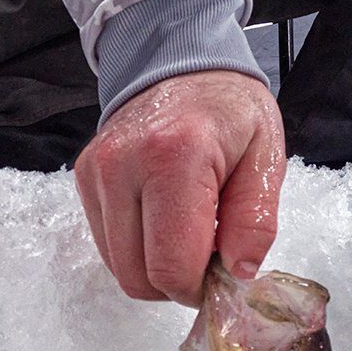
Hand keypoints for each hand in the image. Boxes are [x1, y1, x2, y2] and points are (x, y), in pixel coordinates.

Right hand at [75, 70, 285, 306]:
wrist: (178, 62)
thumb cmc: (229, 110)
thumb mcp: (266, 156)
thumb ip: (256, 219)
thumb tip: (238, 272)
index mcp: (174, 158)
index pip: (170, 267)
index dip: (198, 288)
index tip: (221, 273)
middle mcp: (123, 166)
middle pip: (138, 276)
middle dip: (176, 282)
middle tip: (208, 255)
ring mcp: (97, 173)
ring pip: (119, 267)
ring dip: (156, 267)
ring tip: (188, 233)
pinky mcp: (85, 179)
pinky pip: (108, 244)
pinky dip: (138, 248)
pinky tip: (164, 221)